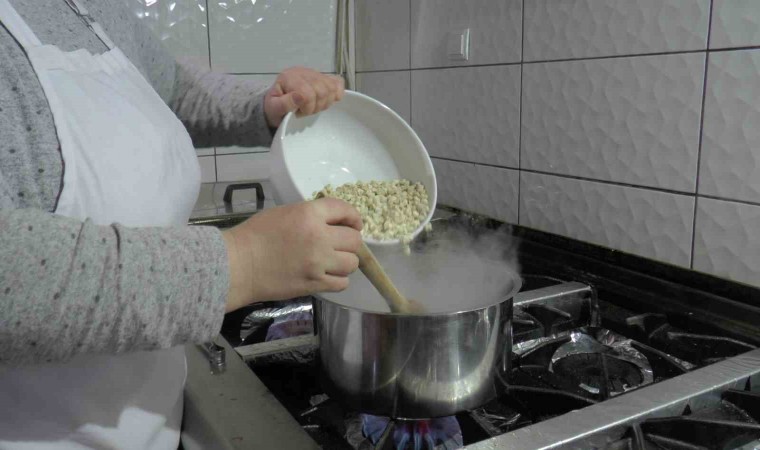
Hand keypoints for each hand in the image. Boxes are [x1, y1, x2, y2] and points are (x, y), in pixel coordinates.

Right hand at [222, 198, 361, 311]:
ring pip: (352, 263)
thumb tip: (329, 223)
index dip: (353, 216)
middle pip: (354, 239)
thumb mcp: (283, 213)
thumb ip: (309, 216)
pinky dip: (338, 280)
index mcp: (309, 214)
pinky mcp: (315, 284)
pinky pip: (342, 283)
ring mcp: (319, 263)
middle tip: (340, 245)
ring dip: (345, 262)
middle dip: (350, 241)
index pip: (344, 210)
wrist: (238, 265)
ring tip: (334, 262)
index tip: (354, 223)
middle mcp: (319, 237)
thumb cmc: (254, 235)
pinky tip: (328, 276)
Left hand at [264, 67, 345, 127]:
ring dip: (325, 103)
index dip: (307, 108)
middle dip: (315, 107)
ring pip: (331, 88)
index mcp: (289, 77)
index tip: (298, 113)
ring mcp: (315, 73)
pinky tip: (327, 101)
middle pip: (322, 91)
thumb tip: (299, 96)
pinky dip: (337, 94)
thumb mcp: (273, 108)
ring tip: (313, 106)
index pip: (308, 94)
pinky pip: (338, 82)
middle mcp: (303, 72)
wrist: (275, 103)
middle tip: (305, 111)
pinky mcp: (323, 77)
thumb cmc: (274, 107)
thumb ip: (284, 103)